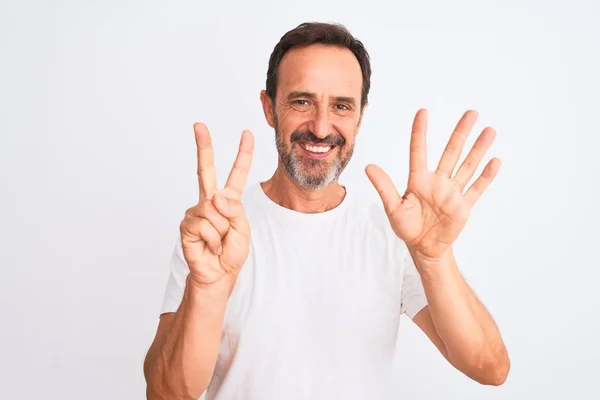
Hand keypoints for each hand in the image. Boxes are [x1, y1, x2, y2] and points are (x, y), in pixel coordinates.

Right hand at [180, 122, 254, 287]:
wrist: (217, 274)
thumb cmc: (231, 253)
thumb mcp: (243, 230)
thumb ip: (234, 211)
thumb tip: (215, 196)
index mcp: (229, 199)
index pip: (236, 173)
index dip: (243, 154)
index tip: (246, 133)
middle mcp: (210, 201)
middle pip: (206, 169)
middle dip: (204, 146)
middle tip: (199, 124)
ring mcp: (197, 211)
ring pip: (214, 211)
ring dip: (222, 231)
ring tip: (219, 241)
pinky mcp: (187, 223)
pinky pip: (206, 225)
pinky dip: (213, 239)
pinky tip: (209, 245)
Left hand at [366, 109, 499, 259]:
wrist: (424, 248)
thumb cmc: (407, 227)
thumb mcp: (393, 207)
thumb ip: (384, 187)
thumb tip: (369, 167)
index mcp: (419, 180)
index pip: (419, 150)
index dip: (420, 132)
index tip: (423, 112)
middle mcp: (438, 181)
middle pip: (451, 152)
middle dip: (461, 133)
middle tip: (471, 113)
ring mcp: (452, 192)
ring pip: (467, 165)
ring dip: (478, 149)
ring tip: (489, 131)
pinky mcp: (463, 206)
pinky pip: (476, 188)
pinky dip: (486, 176)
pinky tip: (495, 161)